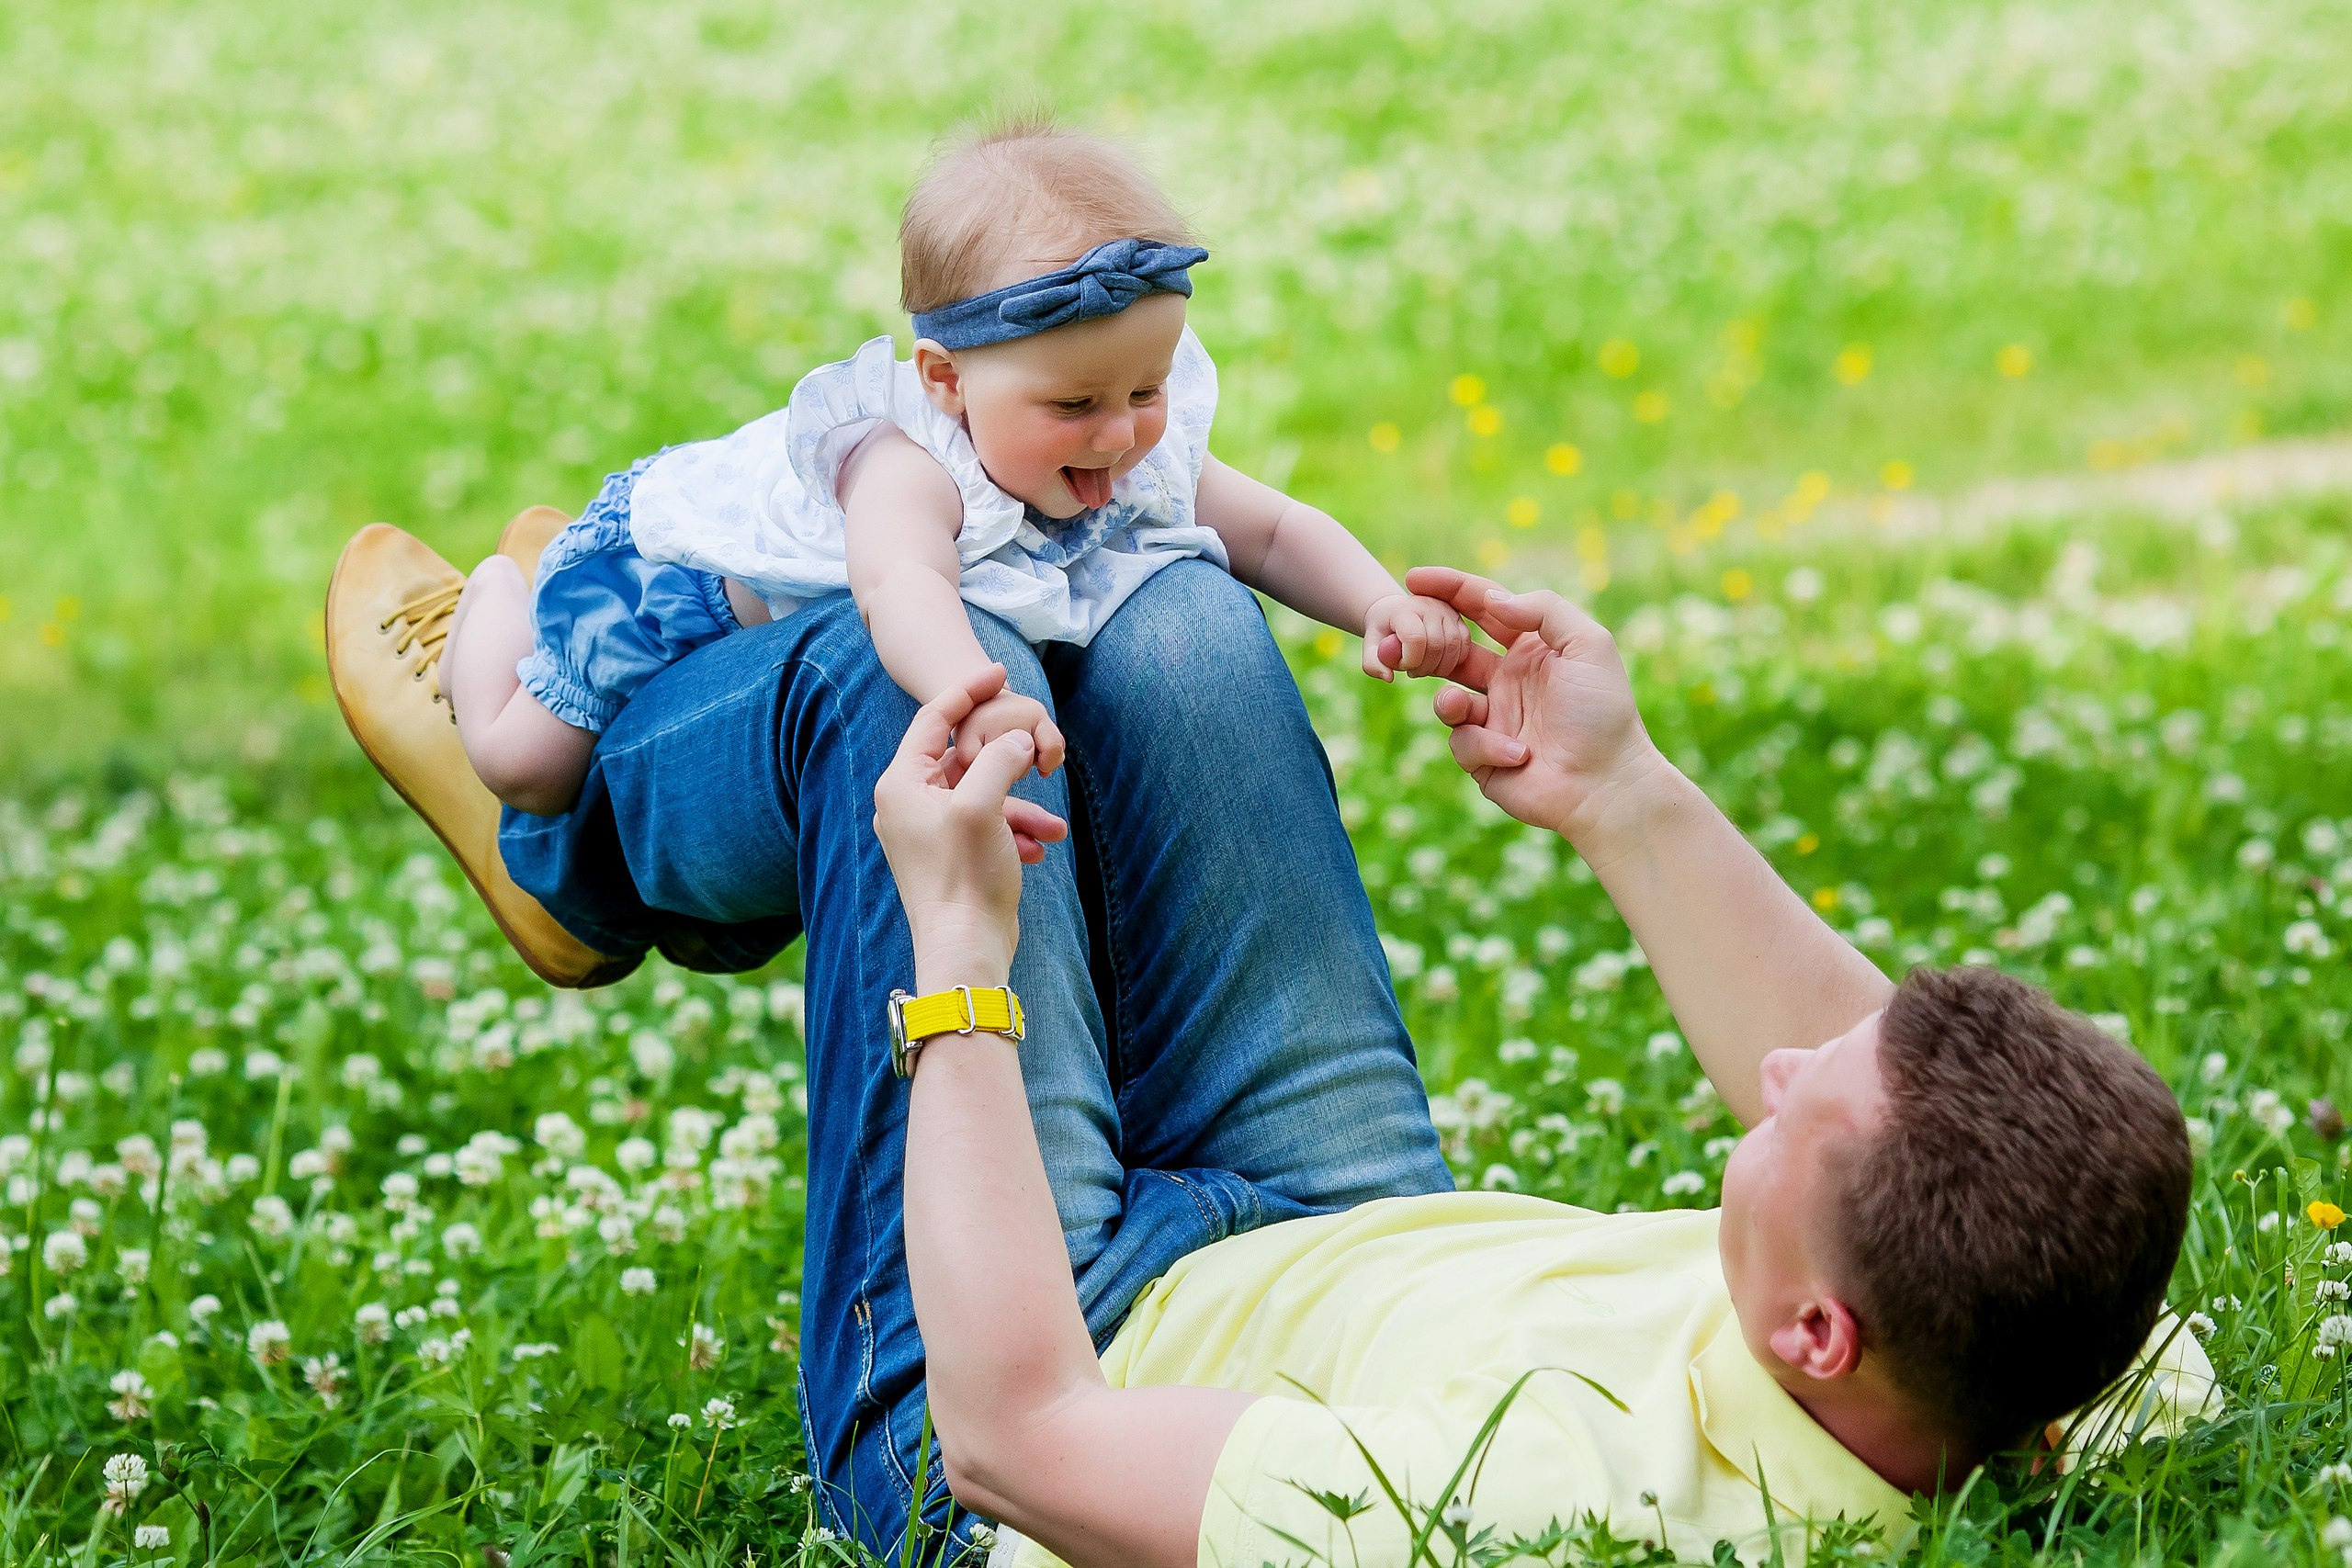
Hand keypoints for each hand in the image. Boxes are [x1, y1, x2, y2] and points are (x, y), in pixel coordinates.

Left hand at [874, 667, 1070, 983]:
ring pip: (980, 798)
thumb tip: (1018, 738)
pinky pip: (984, 828)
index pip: (933, 719)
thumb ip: (999, 759)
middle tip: (1036, 744)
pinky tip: (1042, 847)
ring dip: (1020, 808)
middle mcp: (907, 805)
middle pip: (961, 759)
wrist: (965, 949)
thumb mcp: (984, 805)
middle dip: (1007, 760)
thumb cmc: (965, 877)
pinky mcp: (948, 858)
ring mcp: (926, 833)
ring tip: (1055, 827)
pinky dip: (1013, 832)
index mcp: (901, 784)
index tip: (1000, 672)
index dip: (968, 691)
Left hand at [1362, 592, 1472, 681]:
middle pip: (1436, 645)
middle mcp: (1430, 605)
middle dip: (1424, 667)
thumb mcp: (1370, 647)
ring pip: (1454, 647)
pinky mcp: (1460, 620)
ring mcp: (1448, 611)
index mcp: (1405, 609)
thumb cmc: (1383, 633)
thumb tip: (1389, 677)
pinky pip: (1464, 647)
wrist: (1396, 613)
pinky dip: (1453, 662)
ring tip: (1423, 667)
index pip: (1415, 638)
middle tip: (1412, 671)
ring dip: (1439, 667)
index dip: (1410, 660)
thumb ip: (1372, 664)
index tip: (1402, 666)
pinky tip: (1437, 664)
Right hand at [1406, 565, 1667, 841]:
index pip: (1483, 609)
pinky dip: (1485, 744)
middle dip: (1426, 644)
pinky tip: (1519, 754)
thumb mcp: (1588, 644)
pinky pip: (1462, 742)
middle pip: (1452, 651)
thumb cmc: (1602, 712)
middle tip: (1404, 640)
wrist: (1607, 783)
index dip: (1449, 590)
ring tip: (1463, 706)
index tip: (1413, 577)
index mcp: (1531, 648)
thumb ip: (1543, 609)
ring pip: (1447, 699)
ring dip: (1450, 700)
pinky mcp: (1485, 758)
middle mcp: (1508, 680)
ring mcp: (1495, 719)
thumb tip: (1493, 598)